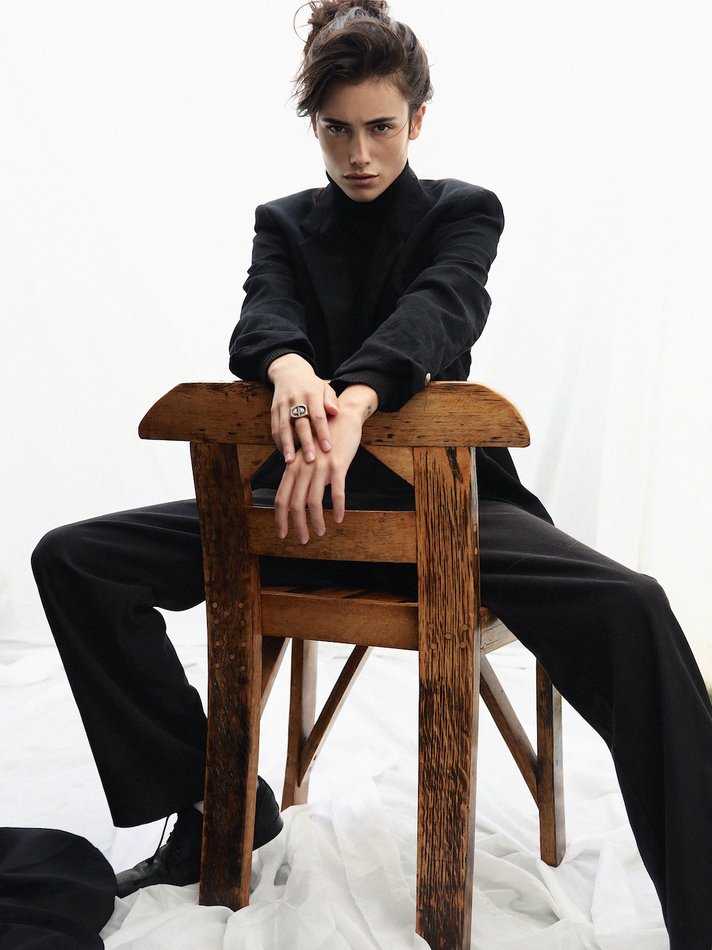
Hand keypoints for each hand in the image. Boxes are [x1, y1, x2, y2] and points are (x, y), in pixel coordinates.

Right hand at [267, 354, 338, 463]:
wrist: (289, 372)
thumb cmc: (312, 386)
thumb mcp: (325, 388)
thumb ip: (331, 400)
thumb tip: (335, 412)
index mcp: (312, 394)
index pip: (318, 416)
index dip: (323, 433)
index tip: (328, 448)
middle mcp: (296, 399)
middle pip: (301, 424)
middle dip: (305, 443)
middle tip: (310, 460)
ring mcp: (283, 404)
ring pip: (284, 427)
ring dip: (287, 445)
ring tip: (291, 462)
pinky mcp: (274, 409)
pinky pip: (275, 427)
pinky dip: (278, 441)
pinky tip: (284, 453)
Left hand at [274, 385, 377, 542]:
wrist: (343, 416)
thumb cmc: (325, 439)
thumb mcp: (309, 458)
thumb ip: (305, 478)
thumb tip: (307, 500)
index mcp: (293, 467)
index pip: (281, 498)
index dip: (280, 519)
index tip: (282, 534)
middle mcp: (303, 468)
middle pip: (295, 504)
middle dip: (297, 526)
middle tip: (303, 540)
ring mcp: (320, 467)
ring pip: (315, 502)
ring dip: (317, 522)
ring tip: (321, 532)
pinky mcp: (338, 465)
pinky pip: (337, 492)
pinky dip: (338, 508)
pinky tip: (340, 518)